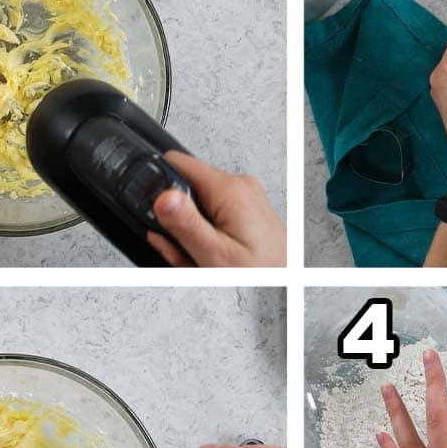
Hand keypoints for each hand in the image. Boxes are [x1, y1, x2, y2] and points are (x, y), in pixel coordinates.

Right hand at [149, 152, 285, 266]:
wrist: (286, 285)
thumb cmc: (261, 275)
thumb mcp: (214, 254)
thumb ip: (185, 223)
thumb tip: (162, 197)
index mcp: (229, 189)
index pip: (177, 162)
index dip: (161, 189)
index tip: (162, 217)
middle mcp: (239, 186)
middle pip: (185, 188)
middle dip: (177, 221)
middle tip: (187, 249)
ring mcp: (244, 196)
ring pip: (197, 205)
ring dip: (191, 233)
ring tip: (203, 257)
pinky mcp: (245, 209)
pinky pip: (213, 215)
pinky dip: (206, 235)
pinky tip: (213, 254)